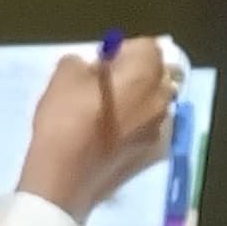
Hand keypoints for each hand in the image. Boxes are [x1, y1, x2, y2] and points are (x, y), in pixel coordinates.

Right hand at [18, 38, 175, 214]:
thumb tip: (94, 70)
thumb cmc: (66, 118)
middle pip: (156, 75)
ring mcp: (160, 129)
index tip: (102, 65)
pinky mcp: (152, 154)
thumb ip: (83, 62)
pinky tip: (110, 136)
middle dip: (135, 75)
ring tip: (106, 114)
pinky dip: (135, 127)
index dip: (123, 52)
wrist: (65, 178)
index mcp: (146, 72)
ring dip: (137, 102)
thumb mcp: (64, 74)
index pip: (147, 47)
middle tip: (104, 87)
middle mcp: (162, 98)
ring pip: (154, 104)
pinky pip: (147, 128)